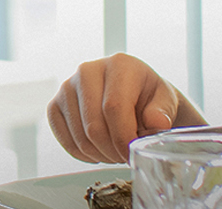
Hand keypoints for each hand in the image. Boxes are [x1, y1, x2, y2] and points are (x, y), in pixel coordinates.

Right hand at [46, 54, 197, 162]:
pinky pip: (63, 137)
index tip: (133, 153)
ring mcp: (67, 86)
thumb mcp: (165, 101)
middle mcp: (88, 70)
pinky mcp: (56, 103)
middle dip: (112, 150)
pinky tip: (97, 151)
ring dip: (99, 154)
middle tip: (125, 156)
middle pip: (93, 125)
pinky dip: (81, 153)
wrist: (133, 94)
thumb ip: (162, 111)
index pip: (114, 107)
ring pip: (79, 136)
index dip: (123, 138)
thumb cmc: (150, 98)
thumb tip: (157, 122)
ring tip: (115, 152)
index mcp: (119, 64)